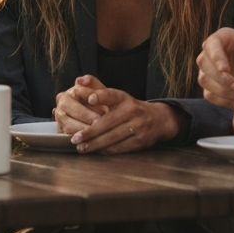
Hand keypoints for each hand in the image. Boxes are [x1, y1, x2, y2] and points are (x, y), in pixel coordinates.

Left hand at [61, 76, 182, 153]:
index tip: (90, 99)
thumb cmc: (129, 107)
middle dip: (90, 132)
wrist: (158, 120)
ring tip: (81, 148)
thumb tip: (79, 81)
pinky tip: (96, 151)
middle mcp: (131, 110)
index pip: (111, 95)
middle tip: (75, 138)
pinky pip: (120, 147)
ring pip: (113, 137)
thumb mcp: (116, 96)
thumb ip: (96, 88)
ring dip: (95, 144)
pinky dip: (106, 150)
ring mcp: (137, 126)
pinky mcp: (140, 141)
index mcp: (123, 98)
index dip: (101, 96)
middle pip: (108, 122)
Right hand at [196, 28, 233, 107]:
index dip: (216, 57)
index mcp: (223, 38)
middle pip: (203, 62)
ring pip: (204, 80)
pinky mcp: (209, 86)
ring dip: (223, 89)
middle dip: (221, 77)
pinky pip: (209, 94)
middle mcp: (210, 52)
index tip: (225, 69)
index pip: (211, 44)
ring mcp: (207, 70)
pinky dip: (224, 99)